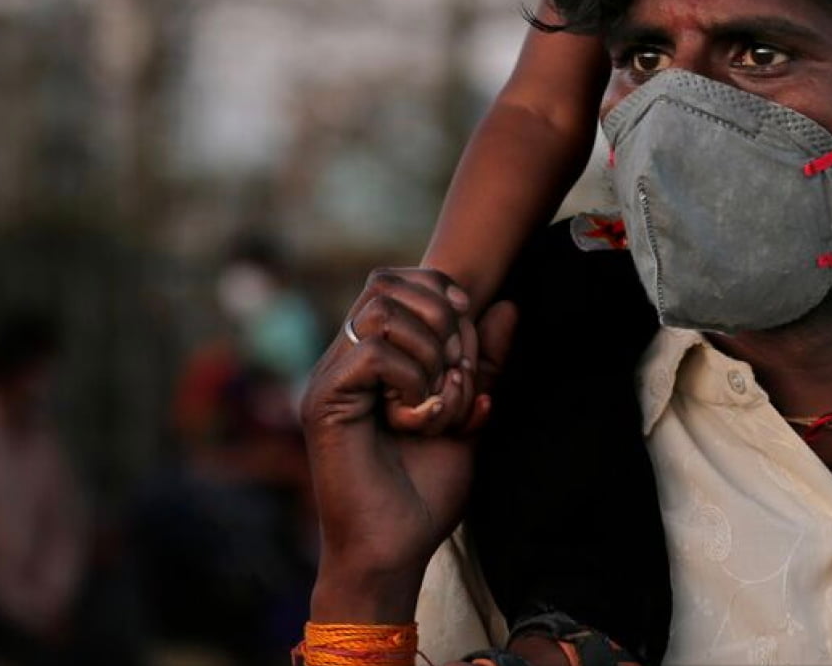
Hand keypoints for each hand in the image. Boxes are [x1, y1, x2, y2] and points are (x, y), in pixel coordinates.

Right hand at [304, 268, 515, 620]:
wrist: (394, 550)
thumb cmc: (425, 493)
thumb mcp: (467, 414)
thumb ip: (484, 364)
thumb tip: (508, 305)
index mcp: (371, 360)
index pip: (397, 281)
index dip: (441, 294)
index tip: (469, 339)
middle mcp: (343, 361)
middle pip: (387, 282)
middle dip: (442, 318)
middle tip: (458, 373)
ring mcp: (329, 379)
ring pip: (383, 311)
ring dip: (430, 353)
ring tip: (438, 403)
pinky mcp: (324, 402)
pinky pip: (377, 352)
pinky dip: (413, 380)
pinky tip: (416, 420)